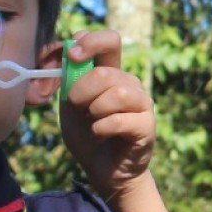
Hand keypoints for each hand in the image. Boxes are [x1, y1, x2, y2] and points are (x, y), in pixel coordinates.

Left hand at [60, 29, 156, 198]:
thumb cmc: (88, 135)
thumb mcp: (70, 105)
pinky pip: (119, 120)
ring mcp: (142, 104)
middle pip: (105, 73)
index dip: (91, 41)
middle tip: (78, 109)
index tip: (71, 55)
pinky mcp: (146, 126)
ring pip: (117, 94)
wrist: (104, 171)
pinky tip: (100, 135)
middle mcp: (130, 84)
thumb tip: (64, 51)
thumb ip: (68, 80)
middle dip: (81, 93)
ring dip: (94, 111)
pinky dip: (101, 129)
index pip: (110, 41)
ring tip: (92, 122)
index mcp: (112, 73)